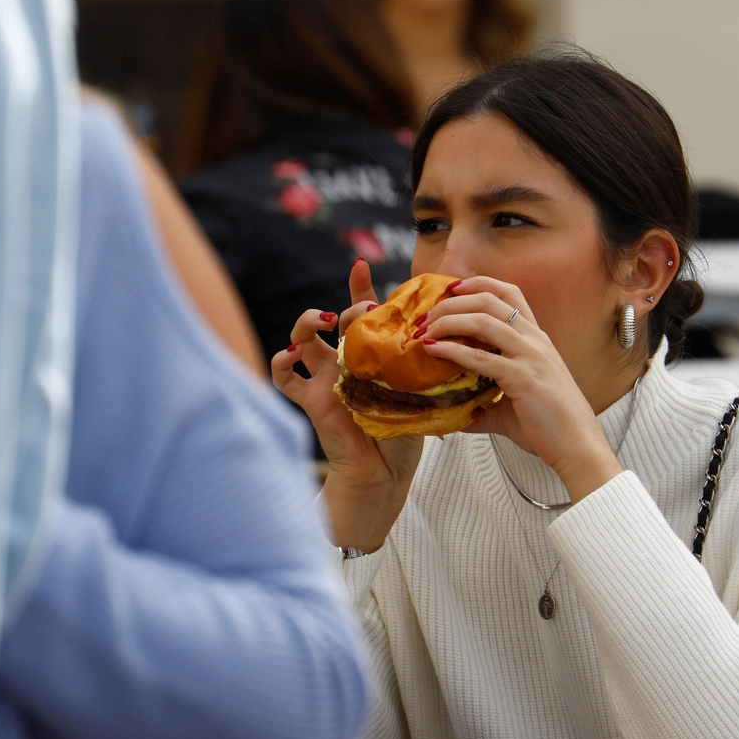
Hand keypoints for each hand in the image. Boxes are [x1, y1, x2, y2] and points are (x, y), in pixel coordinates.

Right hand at [272, 259, 422, 550]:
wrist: (385, 475)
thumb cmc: (405, 435)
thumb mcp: (422, 393)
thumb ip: (428, 366)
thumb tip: (458, 336)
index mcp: (372, 354)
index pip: (365, 312)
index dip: (360, 286)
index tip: (360, 264)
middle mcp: (346, 360)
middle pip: (337, 318)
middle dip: (349, 305)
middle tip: (366, 309)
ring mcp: (325, 377)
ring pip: (302, 337)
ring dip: (305, 322)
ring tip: (321, 321)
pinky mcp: (311, 399)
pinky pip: (284, 377)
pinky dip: (281, 362)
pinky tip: (290, 354)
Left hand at [417, 277, 623, 503]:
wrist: (578, 447)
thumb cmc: (550, 427)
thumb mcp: (514, 405)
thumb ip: (486, 403)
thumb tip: (456, 412)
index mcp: (536, 340)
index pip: (509, 293)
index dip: (479, 284)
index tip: (452, 288)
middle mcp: (535, 341)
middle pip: (489, 301)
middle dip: (452, 303)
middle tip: (427, 317)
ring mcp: (530, 357)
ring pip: (483, 321)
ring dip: (448, 321)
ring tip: (425, 330)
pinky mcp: (523, 378)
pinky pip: (482, 358)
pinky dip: (453, 350)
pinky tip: (434, 350)